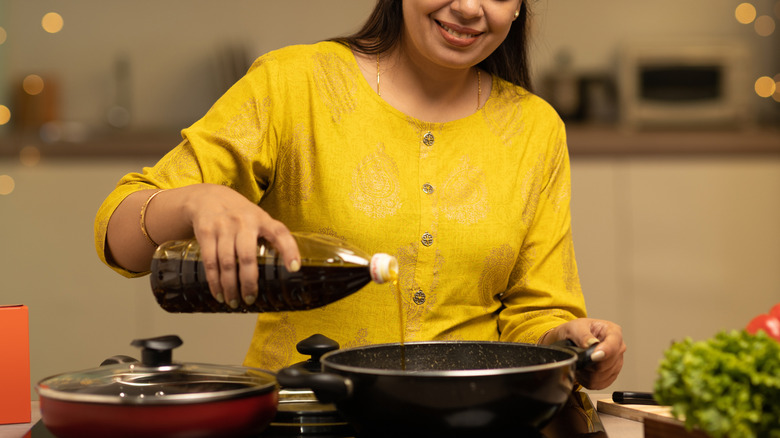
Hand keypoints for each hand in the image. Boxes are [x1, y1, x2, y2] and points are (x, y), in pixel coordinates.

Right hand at [180, 184, 299, 307]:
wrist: (207, 197)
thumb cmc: (239, 214)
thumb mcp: (258, 218)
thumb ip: (269, 238)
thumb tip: (285, 271)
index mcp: (262, 219)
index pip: (280, 233)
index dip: (289, 250)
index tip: (294, 268)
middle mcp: (244, 222)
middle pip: (247, 256)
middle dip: (249, 281)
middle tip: (250, 299)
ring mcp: (223, 226)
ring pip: (227, 262)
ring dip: (230, 286)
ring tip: (234, 301)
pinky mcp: (206, 232)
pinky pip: (210, 261)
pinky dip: (214, 280)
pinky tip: (218, 292)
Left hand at [540, 318, 625, 389]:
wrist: (569, 339)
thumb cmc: (575, 330)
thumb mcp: (575, 327)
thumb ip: (583, 335)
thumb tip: (591, 343)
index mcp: (612, 331)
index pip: (614, 344)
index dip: (604, 352)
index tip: (593, 356)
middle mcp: (618, 347)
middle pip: (607, 363)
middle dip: (590, 363)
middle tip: (579, 356)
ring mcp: (616, 362)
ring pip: (602, 375)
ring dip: (587, 372)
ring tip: (580, 362)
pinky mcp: (611, 375)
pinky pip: (600, 384)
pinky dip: (588, 380)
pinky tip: (584, 371)